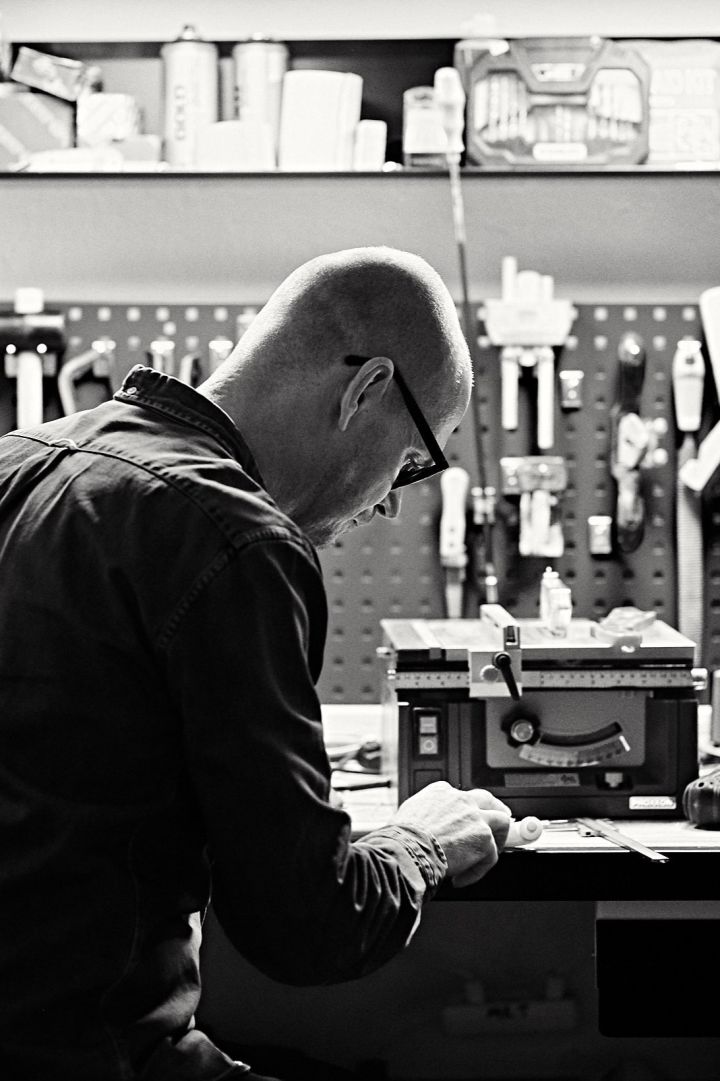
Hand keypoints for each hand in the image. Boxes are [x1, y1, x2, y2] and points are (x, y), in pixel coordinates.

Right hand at [392, 781, 511, 887]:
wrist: (406, 850)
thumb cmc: (401, 838)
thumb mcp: (410, 815)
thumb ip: (425, 815)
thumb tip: (426, 830)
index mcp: (441, 792)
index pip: (463, 797)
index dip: (468, 813)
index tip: (468, 824)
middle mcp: (461, 800)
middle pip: (488, 801)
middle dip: (496, 813)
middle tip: (497, 829)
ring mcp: (475, 817)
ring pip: (502, 821)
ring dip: (497, 840)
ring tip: (486, 857)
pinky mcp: (484, 837)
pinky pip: (491, 856)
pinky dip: (477, 871)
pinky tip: (461, 879)